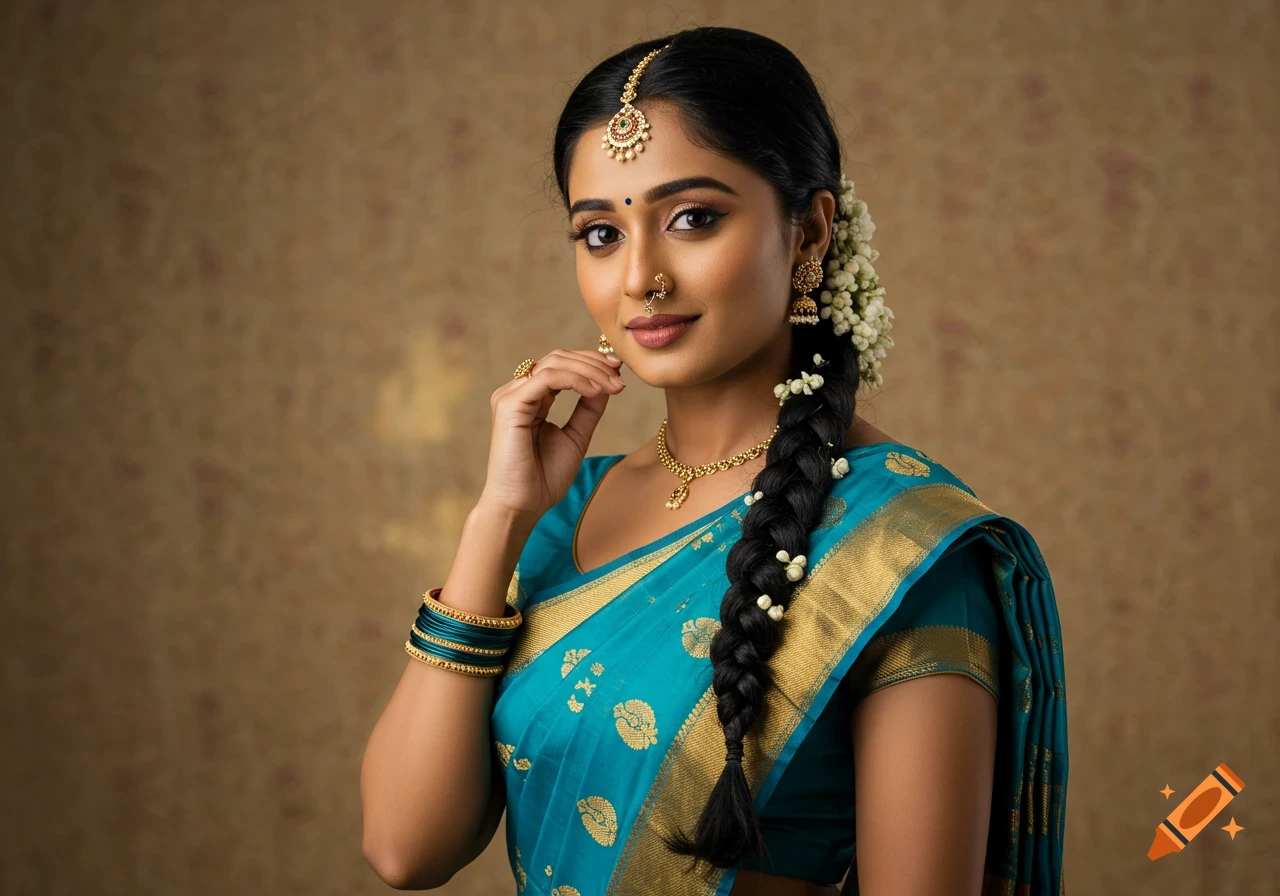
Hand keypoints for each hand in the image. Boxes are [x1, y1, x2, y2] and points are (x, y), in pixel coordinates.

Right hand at [479, 347, 625, 520]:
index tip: (619, 371)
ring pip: (554, 363)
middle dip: (593, 362)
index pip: (560, 365)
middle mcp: (517, 392)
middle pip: (557, 358)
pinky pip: (547, 379)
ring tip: (614, 385)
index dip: (591, 362)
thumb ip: (588, 409)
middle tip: (620, 374)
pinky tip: (597, 390)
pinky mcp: (510, 404)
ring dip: (590, 370)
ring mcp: (510, 396)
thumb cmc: (544, 478)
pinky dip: (576, 380)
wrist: (523, 505)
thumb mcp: (576, 436)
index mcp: (530, 398)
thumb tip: (608, 382)